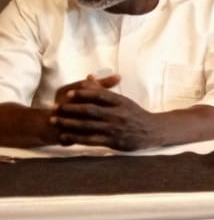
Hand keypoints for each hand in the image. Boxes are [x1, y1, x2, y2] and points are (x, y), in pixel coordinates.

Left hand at [50, 79, 165, 149]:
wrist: (153, 131)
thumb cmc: (135, 114)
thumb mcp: (123, 100)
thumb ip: (104, 89)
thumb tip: (88, 77)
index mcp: (121, 102)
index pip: (100, 95)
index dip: (82, 94)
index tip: (67, 94)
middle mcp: (118, 115)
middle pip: (90, 110)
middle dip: (70, 109)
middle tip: (54, 108)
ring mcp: (115, 129)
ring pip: (88, 125)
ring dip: (68, 123)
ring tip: (54, 121)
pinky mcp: (113, 141)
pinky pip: (91, 139)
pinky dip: (76, 137)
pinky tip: (65, 135)